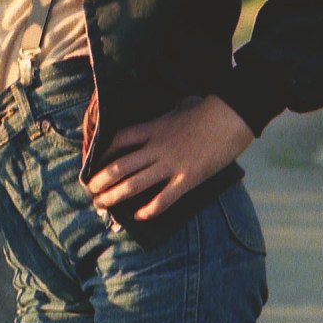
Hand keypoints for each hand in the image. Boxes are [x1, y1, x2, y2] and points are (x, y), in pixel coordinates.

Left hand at [87, 96, 253, 220]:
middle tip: (90, 191)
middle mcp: (156, 147)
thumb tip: (172, 109)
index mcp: (154, 128)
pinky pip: (164, 199)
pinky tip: (138, 217)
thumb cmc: (209, 108)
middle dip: (100, 180)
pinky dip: (149, 210)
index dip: (102, 152)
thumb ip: (170, 113)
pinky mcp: (187, 179)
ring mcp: (171, 164)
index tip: (93, 162)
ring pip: (134, 184)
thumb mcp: (181, 105)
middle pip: (119, 166)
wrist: (232, 116)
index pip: (119, 140)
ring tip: (101, 204)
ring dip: (114, 196)